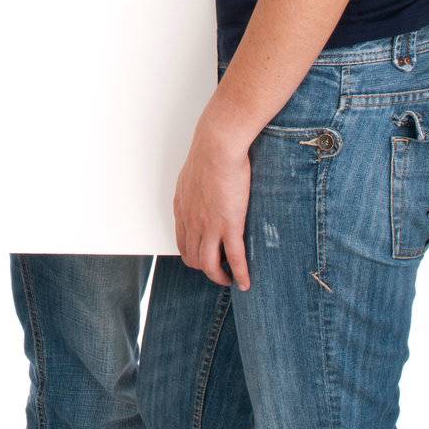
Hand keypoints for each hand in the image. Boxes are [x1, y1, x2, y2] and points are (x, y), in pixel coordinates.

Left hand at [173, 114, 251, 289]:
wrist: (217, 146)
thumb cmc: (209, 152)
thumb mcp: (193, 174)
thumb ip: (195, 189)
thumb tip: (202, 191)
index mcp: (183, 208)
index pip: (183, 242)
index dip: (194, 254)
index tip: (205, 256)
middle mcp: (192, 221)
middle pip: (192, 258)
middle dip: (205, 269)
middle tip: (219, 270)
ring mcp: (209, 226)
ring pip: (209, 265)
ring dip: (219, 277)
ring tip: (230, 280)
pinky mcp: (229, 225)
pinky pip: (234, 258)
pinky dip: (240, 274)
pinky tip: (246, 282)